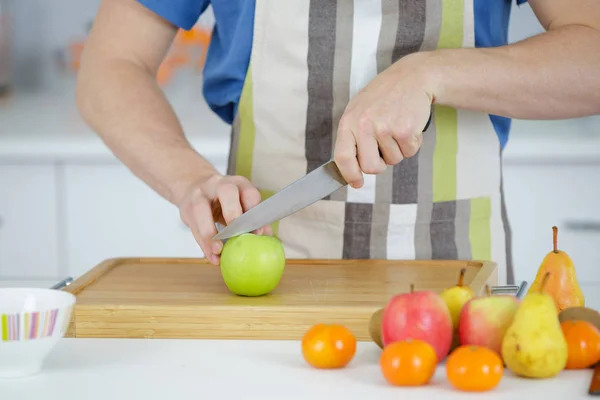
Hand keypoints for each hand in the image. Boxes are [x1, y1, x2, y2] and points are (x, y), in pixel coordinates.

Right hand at [178, 174, 271, 264]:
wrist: (193, 187)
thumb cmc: (223, 200)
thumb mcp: (239, 203)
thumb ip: (251, 218)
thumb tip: (267, 236)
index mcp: (238, 184)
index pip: (249, 192)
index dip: (254, 211)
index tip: (258, 232)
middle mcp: (218, 184)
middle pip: (226, 190)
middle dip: (232, 211)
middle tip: (236, 233)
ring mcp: (200, 194)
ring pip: (201, 209)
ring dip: (210, 232)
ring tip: (218, 251)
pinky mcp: (186, 208)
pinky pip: (193, 227)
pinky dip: (203, 244)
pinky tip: (211, 257)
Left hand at [334, 54, 435, 187]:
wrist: (412, 77)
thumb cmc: (384, 96)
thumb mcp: (360, 111)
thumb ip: (353, 137)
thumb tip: (354, 169)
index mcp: (349, 121)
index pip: (342, 157)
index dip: (349, 174)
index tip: (356, 183)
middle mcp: (364, 125)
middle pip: (370, 167)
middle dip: (380, 164)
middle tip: (385, 147)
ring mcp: (384, 128)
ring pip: (393, 161)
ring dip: (398, 149)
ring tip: (397, 126)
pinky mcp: (405, 130)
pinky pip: (409, 152)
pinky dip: (412, 143)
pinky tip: (409, 124)